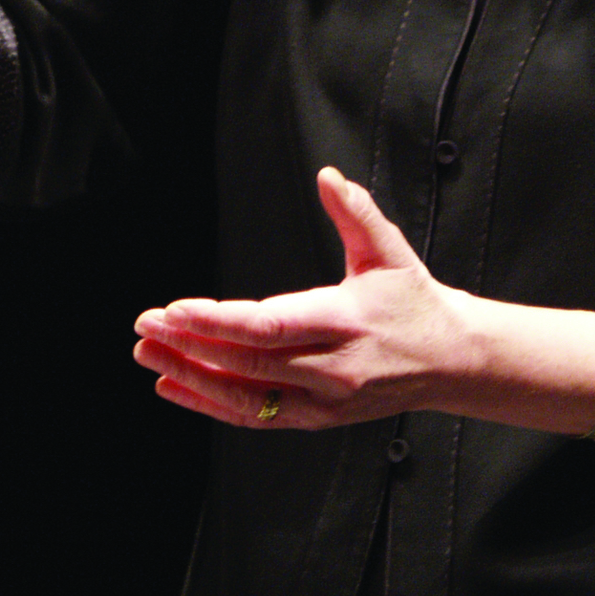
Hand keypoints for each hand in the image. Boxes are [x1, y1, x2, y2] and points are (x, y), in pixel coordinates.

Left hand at [134, 169, 476, 430]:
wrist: (450, 360)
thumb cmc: (413, 300)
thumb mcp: (390, 250)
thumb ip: (356, 213)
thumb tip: (328, 176)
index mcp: (346, 321)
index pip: (269, 326)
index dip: (217, 322)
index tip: (174, 310)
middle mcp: (332, 369)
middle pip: (247, 362)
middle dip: (189, 346)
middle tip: (144, 327)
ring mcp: (323, 402)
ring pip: (245, 396)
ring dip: (190, 377)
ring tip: (147, 356)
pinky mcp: (316, 420)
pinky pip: (255, 416)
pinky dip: (210, 404)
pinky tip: (173, 387)